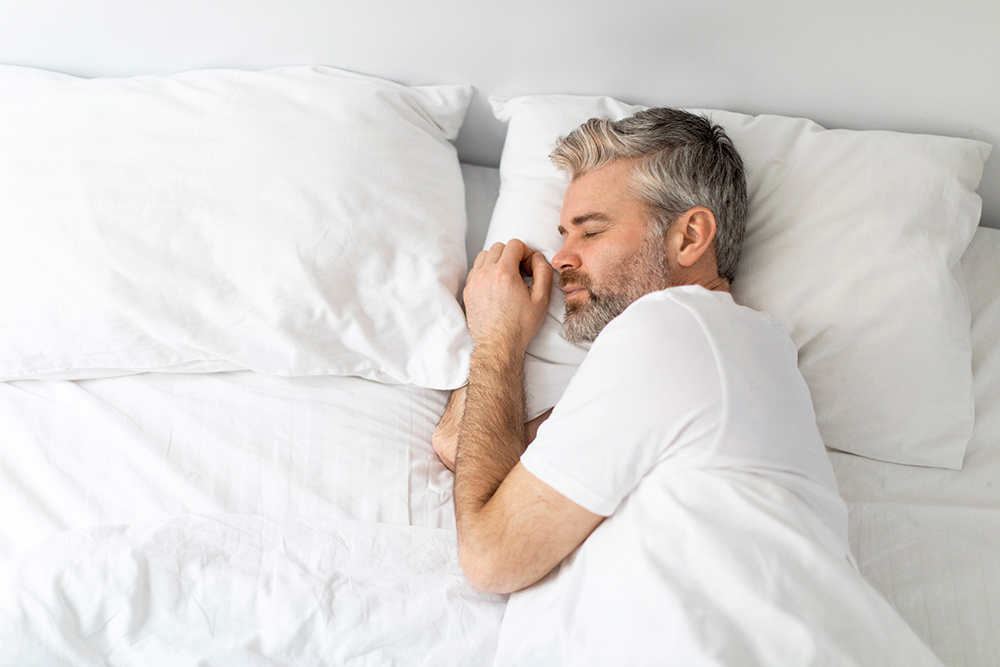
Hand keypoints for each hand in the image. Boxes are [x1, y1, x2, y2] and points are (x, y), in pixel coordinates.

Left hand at [464, 240, 552, 354]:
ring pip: (484, 256)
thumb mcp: (542, 299)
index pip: (514, 244)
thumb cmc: (519, 326)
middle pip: (498, 247)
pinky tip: (496, 286)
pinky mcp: (468, 291)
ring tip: (507, 278)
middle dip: (512, 255)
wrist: (498, 346)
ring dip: (497, 261)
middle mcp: (485, 273)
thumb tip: (538, 258)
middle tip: (520, 273)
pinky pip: (476, 270)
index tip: (529, 269)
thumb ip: (543, 272)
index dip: (526, 253)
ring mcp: (474, 281)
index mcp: (504, 272)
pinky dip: (486, 271)